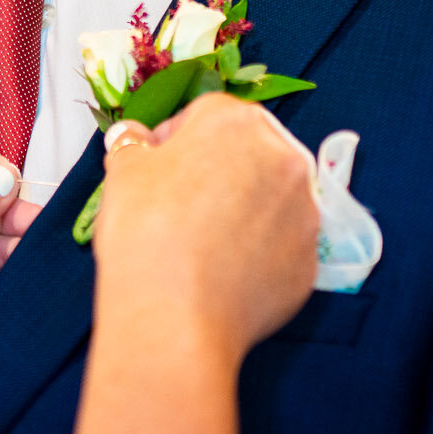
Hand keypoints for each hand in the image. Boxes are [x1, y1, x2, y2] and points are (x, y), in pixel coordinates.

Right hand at [90, 94, 319, 359]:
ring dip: (241, 208)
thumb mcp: (123, 173)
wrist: (175, 319)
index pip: (207, 114)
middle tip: (179, 202)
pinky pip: (280, 244)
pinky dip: (257, 250)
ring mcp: (304, 213)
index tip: (156, 167)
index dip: (176, 140)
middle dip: (216, 169)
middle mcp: (284, 160)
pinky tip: (221, 269)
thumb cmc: (147, 236)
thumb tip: (133, 138)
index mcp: (238, 125)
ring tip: (201, 240)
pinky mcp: (309, 261)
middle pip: (248, 151)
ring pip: (269, 197)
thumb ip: (132, 145)